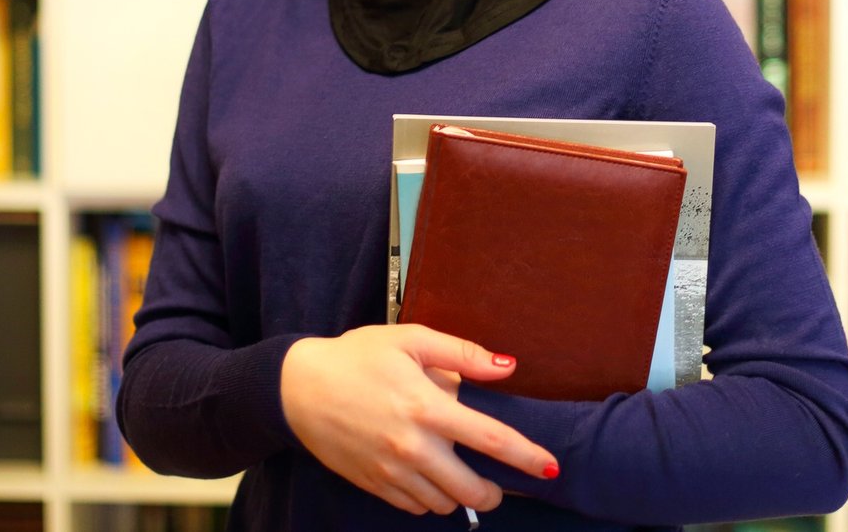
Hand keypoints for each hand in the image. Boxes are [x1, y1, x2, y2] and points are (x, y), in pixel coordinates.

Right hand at [280, 324, 557, 514]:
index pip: (491, 439)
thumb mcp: (410, 339)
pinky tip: (428, 477)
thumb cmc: (358, 356)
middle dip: (494, 492)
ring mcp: (391, 471)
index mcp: (427, 406)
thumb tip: (507, 366)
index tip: (550, 468)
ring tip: (459, 475)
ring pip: (443, 504)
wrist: (298, 387)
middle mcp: (412, 446)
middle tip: (496, 483)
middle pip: (470, 489)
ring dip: (460, 496)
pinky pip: (414, 508)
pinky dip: (430, 500)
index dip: (526, 457)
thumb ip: (462, 353)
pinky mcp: (373, 485)